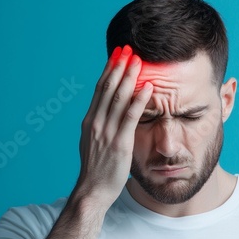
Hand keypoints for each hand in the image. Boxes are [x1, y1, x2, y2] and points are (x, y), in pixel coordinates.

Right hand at [73, 45, 152, 208]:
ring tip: (138, 59)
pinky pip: (131, 117)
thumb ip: (100, 125)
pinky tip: (148, 87)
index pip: (100, 90)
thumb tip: (109, 111)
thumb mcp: (93, 142)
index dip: (109, 70)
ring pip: (118, 98)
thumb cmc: (96, 169)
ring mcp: (106, 132)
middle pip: (108, 88)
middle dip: (118, 66)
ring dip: (129, 77)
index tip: (117, 54)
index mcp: (90, 121)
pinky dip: (139, 100)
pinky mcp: (119, 143)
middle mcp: (96, 123)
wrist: (92, 190)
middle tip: (128, 48)